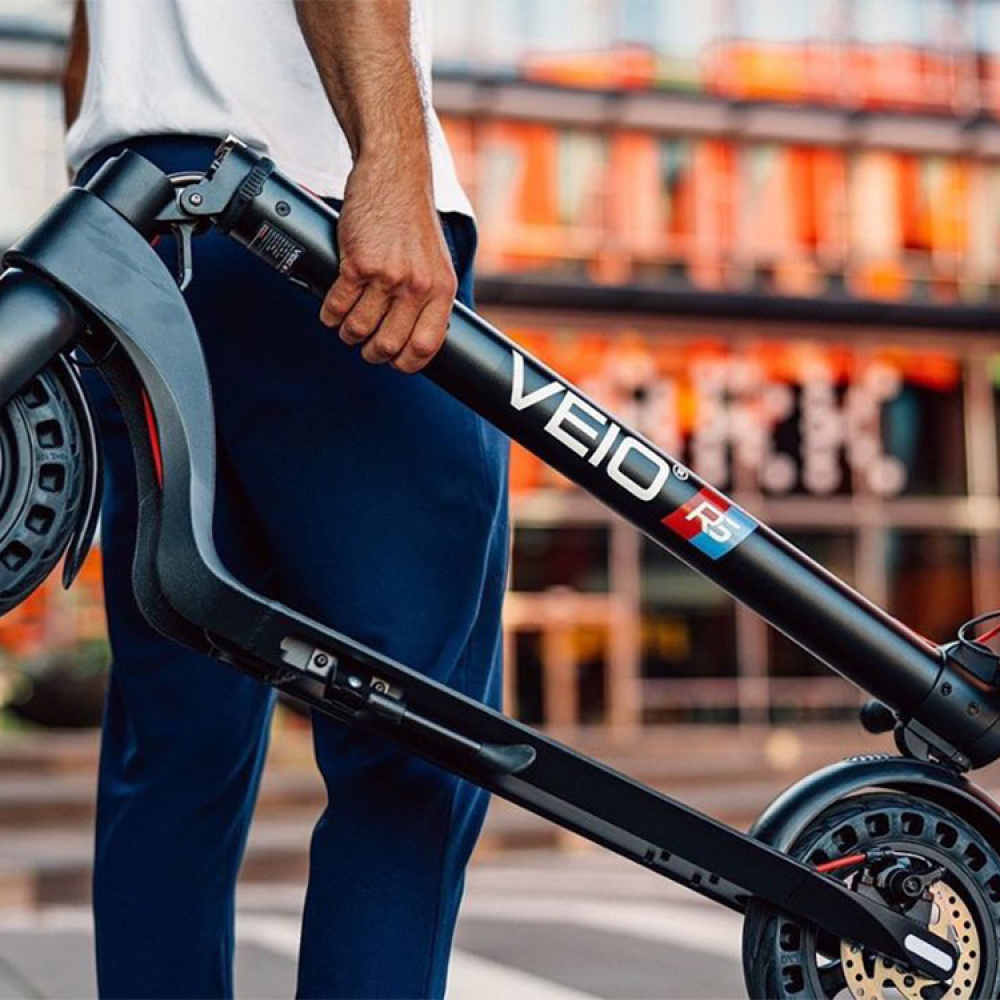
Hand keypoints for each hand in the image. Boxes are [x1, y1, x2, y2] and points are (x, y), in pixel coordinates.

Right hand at [320, 156, 456, 373]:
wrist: (394, 175)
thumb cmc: (412, 220)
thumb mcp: (437, 263)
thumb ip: (431, 298)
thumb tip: (419, 338)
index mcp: (441, 290)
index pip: (426, 347)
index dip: (407, 363)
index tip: (395, 363)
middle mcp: (417, 286)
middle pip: (388, 345)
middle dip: (371, 352)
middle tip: (365, 346)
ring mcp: (387, 275)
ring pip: (358, 329)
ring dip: (347, 333)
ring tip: (346, 326)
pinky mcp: (358, 263)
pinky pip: (337, 306)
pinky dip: (330, 314)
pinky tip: (331, 310)